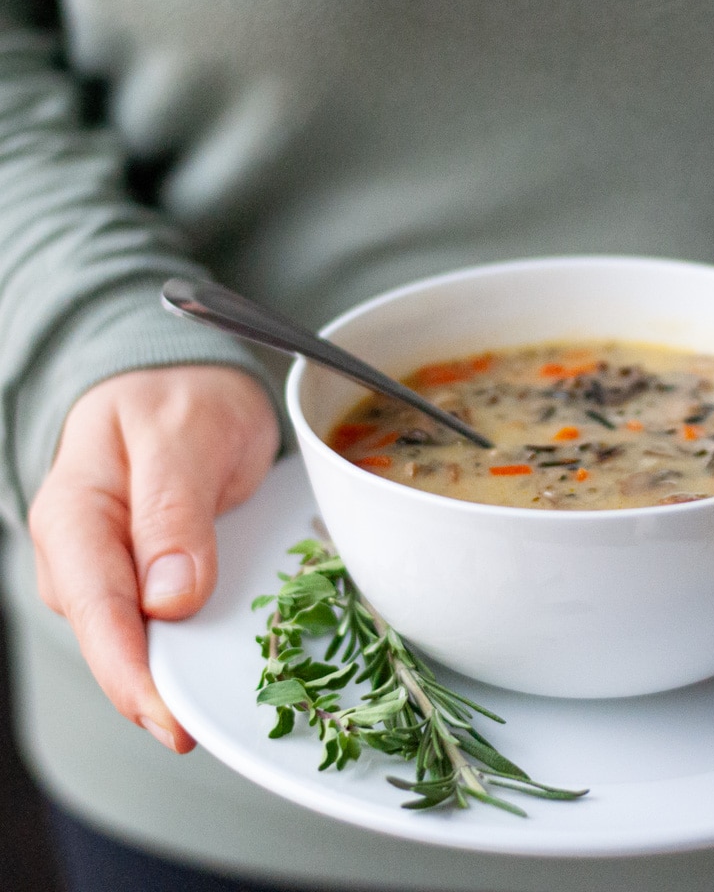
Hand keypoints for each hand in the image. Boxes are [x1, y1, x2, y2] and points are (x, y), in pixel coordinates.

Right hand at [28, 366, 279, 751]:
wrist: (183, 386)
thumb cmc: (178, 399)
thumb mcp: (183, 432)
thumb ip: (173, 508)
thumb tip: (167, 600)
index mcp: (75, 513)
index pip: (95, 608)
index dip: (129, 672)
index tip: (170, 719)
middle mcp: (84, 554)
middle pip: (113, 638)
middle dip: (154, 692)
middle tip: (205, 734)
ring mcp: (115, 571)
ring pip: (140, 639)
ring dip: (178, 676)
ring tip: (230, 710)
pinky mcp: (149, 580)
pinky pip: (167, 625)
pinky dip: (195, 650)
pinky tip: (230, 670)